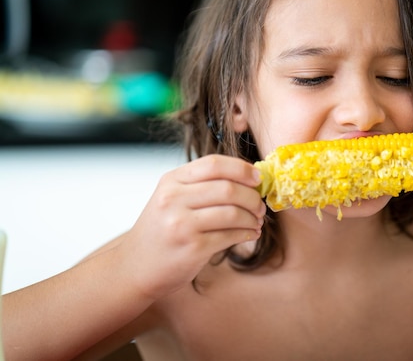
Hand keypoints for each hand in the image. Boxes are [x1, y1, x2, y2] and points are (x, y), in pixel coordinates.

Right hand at [115, 154, 265, 299]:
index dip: (242, 169)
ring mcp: (181, 224)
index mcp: (171, 180)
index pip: (214, 164)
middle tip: (260, 206)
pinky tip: (250, 234)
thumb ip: (203, 185)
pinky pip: (230, 235)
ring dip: (252, 218)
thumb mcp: (172, 198)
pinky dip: (246, 234)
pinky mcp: (192, 247)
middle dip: (252, 197)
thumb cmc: (161, 231)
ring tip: (256, 222)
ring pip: (233, 213)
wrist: (134, 267)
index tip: (258, 178)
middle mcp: (173, 199)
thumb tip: (250, 178)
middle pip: (228, 189)